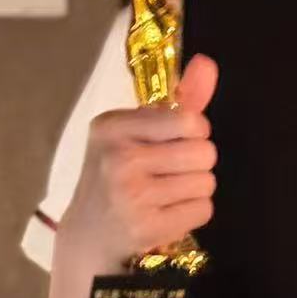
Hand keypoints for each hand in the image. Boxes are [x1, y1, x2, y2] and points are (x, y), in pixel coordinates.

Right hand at [57, 54, 218, 273]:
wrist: (88, 234)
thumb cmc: (117, 173)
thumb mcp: (137, 130)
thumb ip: (180, 97)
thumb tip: (208, 63)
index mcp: (112, 127)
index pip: (190, 120)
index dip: (195, 132)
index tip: (176, 140)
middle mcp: (119, 159)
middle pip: (204, 153)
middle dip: (197, 162)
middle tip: (172, 170)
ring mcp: (131, 197)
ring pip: (207, 182)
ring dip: (195, 188)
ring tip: (168, 192)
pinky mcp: (146, 229)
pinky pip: (203, 210)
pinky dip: (193, 212)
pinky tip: (168, 212)